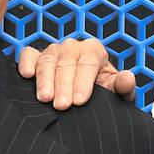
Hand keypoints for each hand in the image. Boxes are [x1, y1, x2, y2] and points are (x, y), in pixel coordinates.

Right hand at [17, 39, 136, 109]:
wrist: (85, 98)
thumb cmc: (101, 94)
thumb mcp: (116, 93)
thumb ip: (123, 86)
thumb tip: (127, 79)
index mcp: (94, 51)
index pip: (88, 62)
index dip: (83, 81)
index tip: (80, 100)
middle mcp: (73, 47)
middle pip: (66, 62)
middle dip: (64, 85)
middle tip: (62, 106)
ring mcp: (53, 51)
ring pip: (47, 60)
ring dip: (45, 80)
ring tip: (45, 98)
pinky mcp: (35, 57)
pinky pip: (28, 55)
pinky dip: (26, 63)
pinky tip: (26, 75)